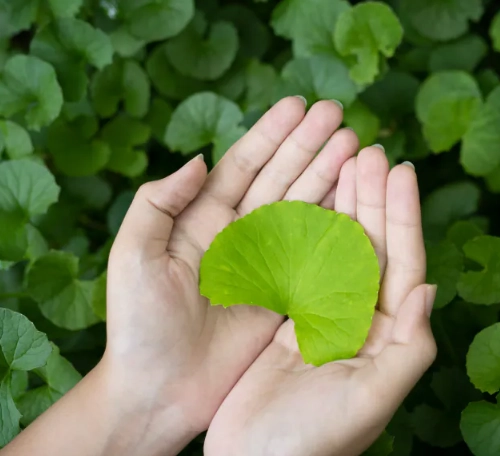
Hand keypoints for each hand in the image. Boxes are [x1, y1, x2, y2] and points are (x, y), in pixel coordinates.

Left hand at [90, 98, 356, 452]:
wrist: (160, 390)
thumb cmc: (138, 325)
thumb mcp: (134, 256)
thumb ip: (158, 203)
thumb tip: (200, 160)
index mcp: (204, 219)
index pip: (244, 165)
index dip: (271, 134)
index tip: (298, 104)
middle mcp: (240, 234)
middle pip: (282, 178)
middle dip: (310, 145)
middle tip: (339, 114)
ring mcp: (267, 262)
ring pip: (304, 208)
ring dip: (329, 176)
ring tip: (356, 145)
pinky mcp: (286, 292)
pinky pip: (316, 252)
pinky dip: (337, 223)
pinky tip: (357, 198)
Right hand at [204, 146, 437, 455]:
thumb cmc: (317, 441)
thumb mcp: (372, 397)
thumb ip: (409, 347)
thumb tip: (429, 290)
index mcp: (387, 337)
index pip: (403, 264)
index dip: (403, 215)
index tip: (401, 169)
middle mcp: (361, 323)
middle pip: (373, 247)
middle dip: (374, 198)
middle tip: (370, 150)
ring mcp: (323, 321)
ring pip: (338, 250)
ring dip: (343, 206)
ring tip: (343, 161)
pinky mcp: (288, 324)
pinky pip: (301, 267)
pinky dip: (305, 232)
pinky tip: (306, 200)